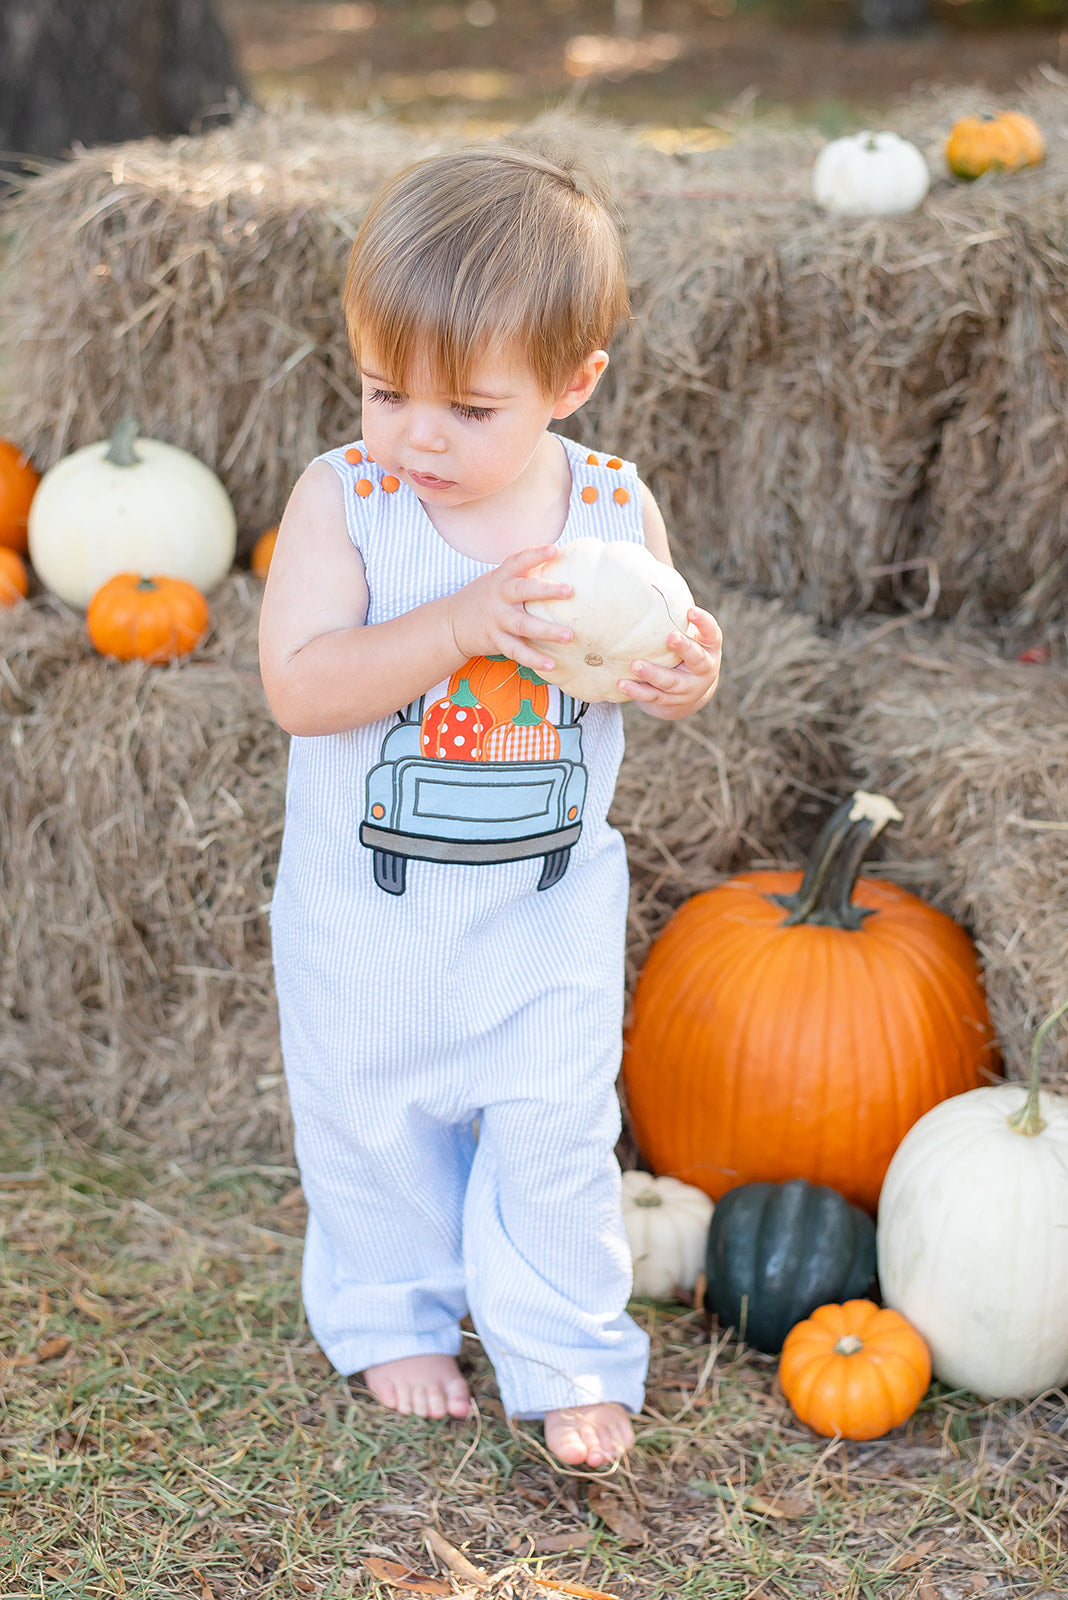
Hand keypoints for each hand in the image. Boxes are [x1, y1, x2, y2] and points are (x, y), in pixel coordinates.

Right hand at [444, 545, 572, 671]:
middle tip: (569, 590)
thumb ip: (522, 576)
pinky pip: (517, 651)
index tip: (555, 550)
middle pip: (522, 590)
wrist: (451, 624)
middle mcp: (499, 597)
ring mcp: (497, 620)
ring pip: (523, 625)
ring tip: (568, 635)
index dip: (536, 554)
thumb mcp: (498, 581)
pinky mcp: (496, 640)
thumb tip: (564, 567)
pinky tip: (551, 664)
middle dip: (546, 590)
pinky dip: (533, 659)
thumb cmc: (485, 598)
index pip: (518, 561)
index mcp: (501, 578)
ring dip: (547, 631)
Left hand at [617, 608, 721, 720]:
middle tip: (671, 637)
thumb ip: (674, 616)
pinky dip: (637, 691)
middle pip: (697, 660)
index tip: (690, 611)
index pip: (712, 634)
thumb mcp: (690, 635)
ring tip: (635, 665)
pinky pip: (653, 697)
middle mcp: (703, 669)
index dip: (703, 623)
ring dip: (653, 674)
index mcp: (709, 648)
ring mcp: (687, 688)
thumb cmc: (685, 653)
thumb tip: (649, 569)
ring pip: (671, 682)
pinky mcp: (670, 702)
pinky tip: (621, 683)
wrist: (691, 695)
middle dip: (684, 648)